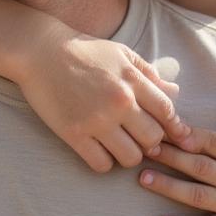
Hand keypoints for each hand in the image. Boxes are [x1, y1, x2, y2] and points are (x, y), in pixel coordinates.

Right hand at [17, 33, 188, 172]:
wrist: (40, 51)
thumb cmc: (84, 50)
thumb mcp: (121, 53)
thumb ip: (148, 73)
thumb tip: (175, 92)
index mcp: (132, 80)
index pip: (167, 113)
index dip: (172, 125)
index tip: (167, 130)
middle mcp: (119, 102)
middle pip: (153, 139)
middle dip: (150, 141)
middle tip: (138, 136)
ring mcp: (96, 120)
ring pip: (131, 158)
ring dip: (128, 154)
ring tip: (119, 144)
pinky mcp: (74, 134)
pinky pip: (102, 165)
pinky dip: (104, 161)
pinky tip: (99, 148)